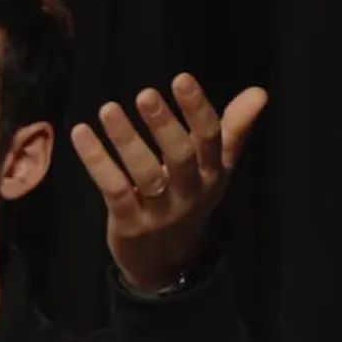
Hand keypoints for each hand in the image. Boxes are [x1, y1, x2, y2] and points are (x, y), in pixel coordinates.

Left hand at [70, 73, 267, 290]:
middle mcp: (190, 192)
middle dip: (164, 125)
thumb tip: (259, 92)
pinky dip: (97, 162)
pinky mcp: (130, 224)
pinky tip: (81, 134)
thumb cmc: (189, 200)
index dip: (197, 110)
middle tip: (145, 94)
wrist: (166, 263)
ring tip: (108, 109)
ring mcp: (160, 211)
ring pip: (145, 175)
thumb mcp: (216, 169)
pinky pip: (114, 190)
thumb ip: (232, 130)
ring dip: (127, 140)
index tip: (181, 79)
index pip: (210, 139)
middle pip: (180, 157)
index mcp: (212, 174)